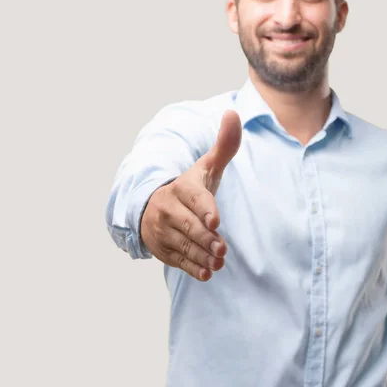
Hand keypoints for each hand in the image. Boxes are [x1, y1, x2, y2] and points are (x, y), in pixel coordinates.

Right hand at [140, 110, 241, 280]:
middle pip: (190, 226)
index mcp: (181, 188)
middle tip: (222, 249)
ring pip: (184, 244)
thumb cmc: (189, 187)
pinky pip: (178, 259)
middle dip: (206, 238)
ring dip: (202, 255)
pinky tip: (206, 273)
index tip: (215, 220)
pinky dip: (192, 267)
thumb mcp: (205, 167)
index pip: (195, 198)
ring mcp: (163, 230)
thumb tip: (233, 113)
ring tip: (218, 263)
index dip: (205, 209)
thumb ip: (223, 146)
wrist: (152, 207)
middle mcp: (168, 209)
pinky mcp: (162, 249)